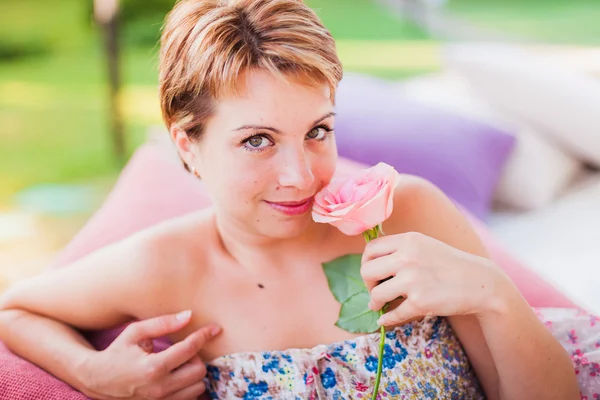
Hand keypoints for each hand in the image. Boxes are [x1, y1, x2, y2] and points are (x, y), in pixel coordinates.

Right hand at [80, 311, 220, 399]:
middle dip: (196, 357)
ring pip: (198, 388)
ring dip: (194, 373)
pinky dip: (189, 387)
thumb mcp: (135, 332)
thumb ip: (162, 323)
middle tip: (184, 350)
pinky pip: (189, 399)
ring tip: (178, 364)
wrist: (97, 380)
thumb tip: (189, 315)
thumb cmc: (117, 352)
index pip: (190, 350)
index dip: (204, 336)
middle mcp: (159, 388)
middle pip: (199, 371)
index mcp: (153, 367)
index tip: (214, 329)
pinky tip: (177, 376)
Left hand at [361, 232, 512, 325]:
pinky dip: (386, 318)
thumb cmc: (450, 264)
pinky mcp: (420, 302)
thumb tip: (369, 263)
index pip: (370, 249)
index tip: (373, 272)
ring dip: (375, 303)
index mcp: (408, 240)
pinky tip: (385, 319)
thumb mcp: (424, 245)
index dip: (366, 262)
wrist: (480, 283)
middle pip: (367, 271)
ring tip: (378, 305)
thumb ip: (400, 249)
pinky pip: (392, 314)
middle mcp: (407, 257)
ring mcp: (413, 280)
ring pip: (376, 294)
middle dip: (368, 283)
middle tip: (375, 289)